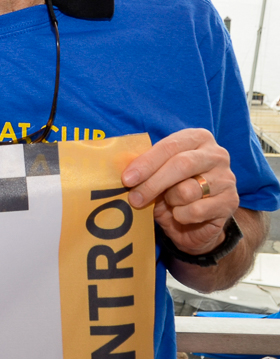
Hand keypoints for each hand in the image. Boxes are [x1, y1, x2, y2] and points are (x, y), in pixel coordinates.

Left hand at [121, 128, 238, 255]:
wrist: (195, 220)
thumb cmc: (171, 189)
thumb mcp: (156, 175)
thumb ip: (146, 170)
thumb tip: (126, 175)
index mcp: (197, 138)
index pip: (169, 146)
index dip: (146, 163)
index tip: (127, 179)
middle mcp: (216, 154)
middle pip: (181, 165)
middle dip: (153, 183)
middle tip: (134, 198)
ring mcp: (226, 178)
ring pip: (188, 190)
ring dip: (170, 201)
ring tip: (169, 203)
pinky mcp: (231, 202)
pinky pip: (197, 210)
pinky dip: (182, 215)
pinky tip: (182, 215)